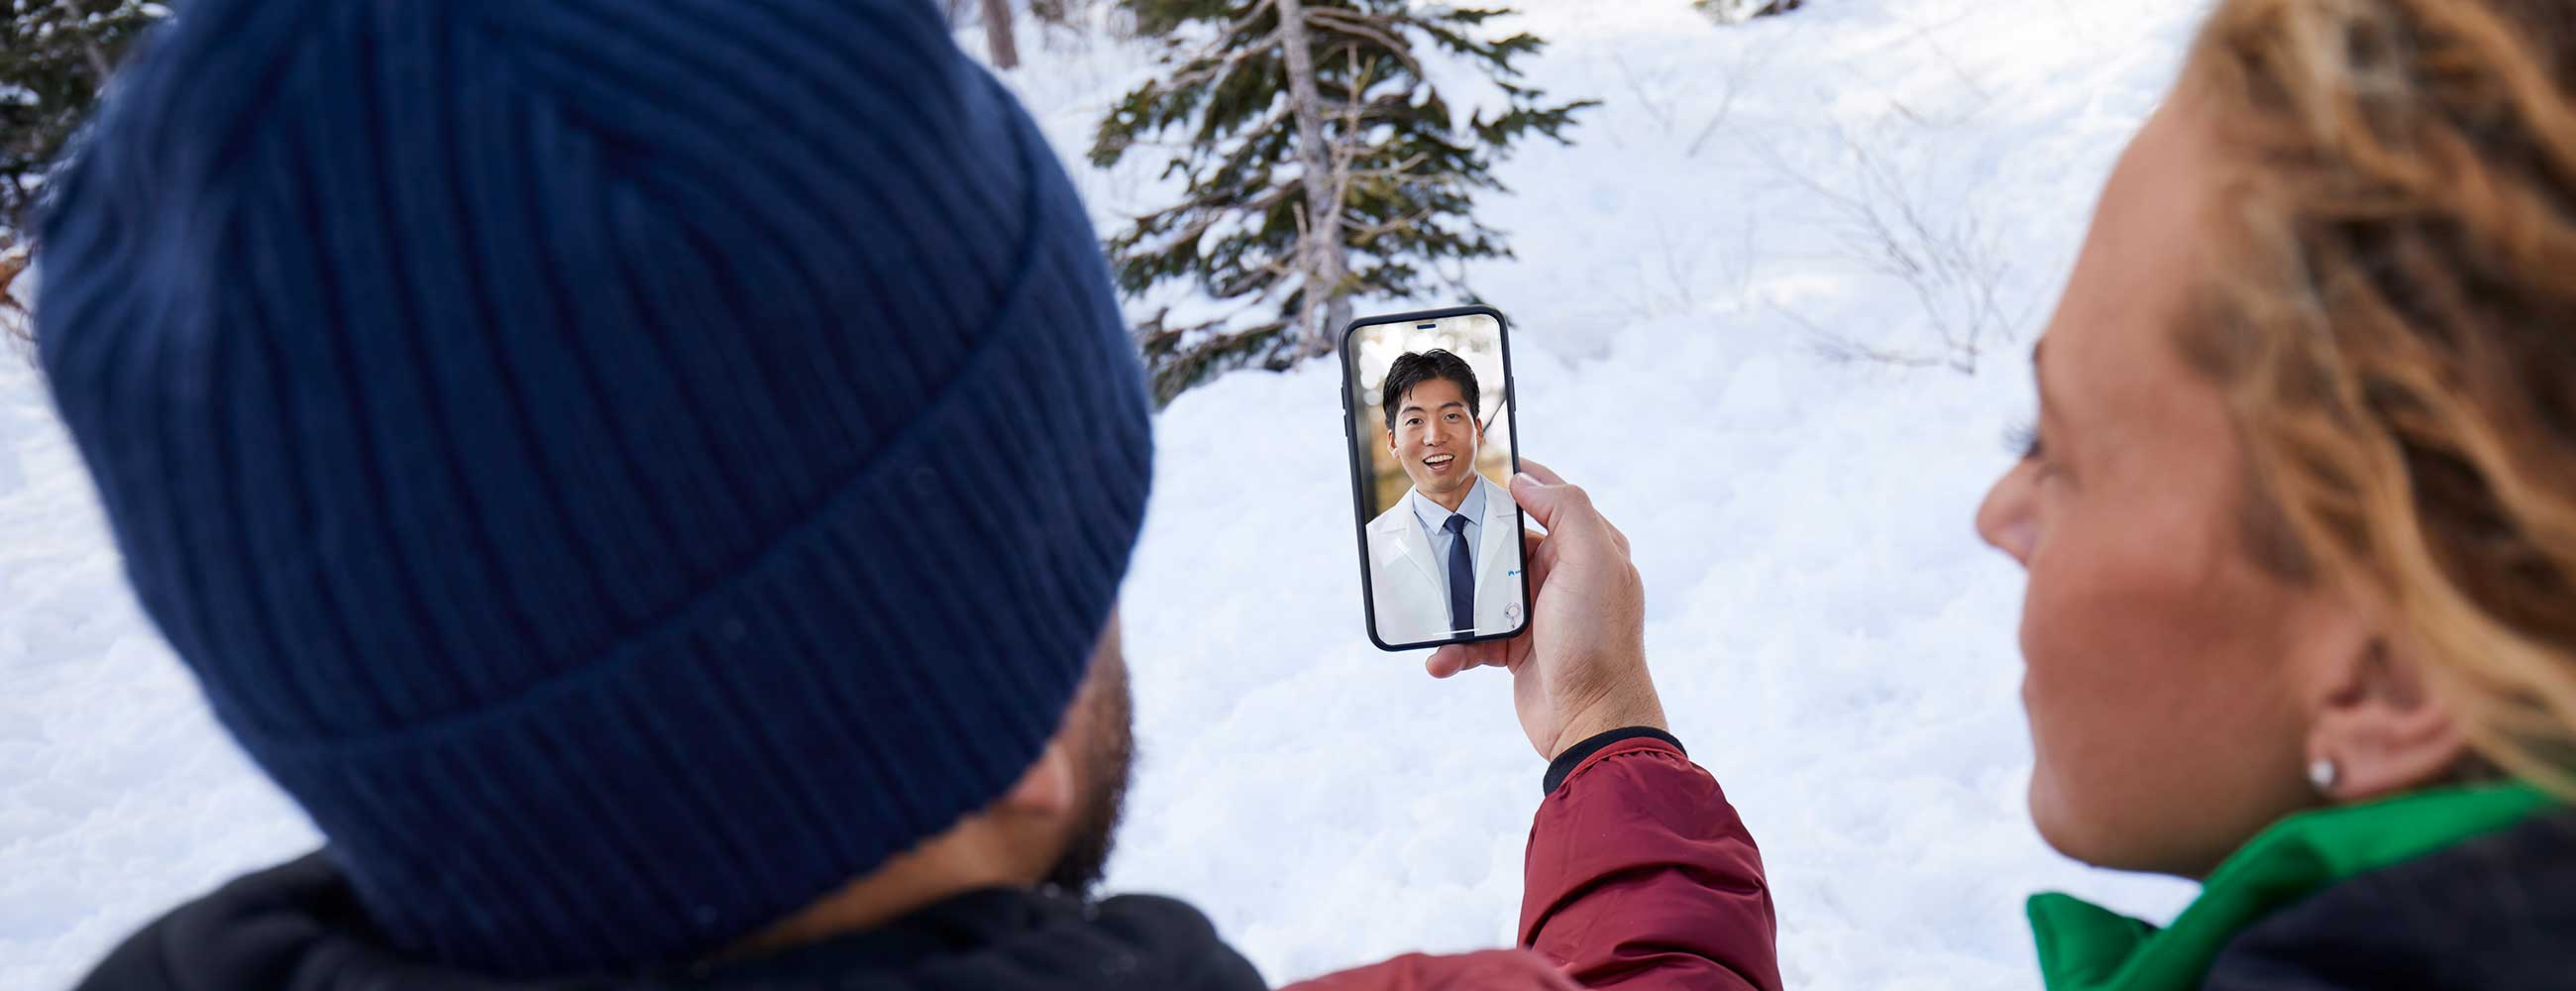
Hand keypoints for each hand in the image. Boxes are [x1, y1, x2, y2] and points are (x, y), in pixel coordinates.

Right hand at [1427, 459, 1664, 760]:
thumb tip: (1526, 481)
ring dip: (1454, 603)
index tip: (1479, 466)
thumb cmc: (1597, 640)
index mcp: (1589, 548)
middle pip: (1506, 542)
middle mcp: (1565, 576)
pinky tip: (1441, 658)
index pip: (1552, 498)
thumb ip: (1566, 510)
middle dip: (1470, 541)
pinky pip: (1475, 637)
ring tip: (1430, 608)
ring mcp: (1539, 613)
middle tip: (1434, 530)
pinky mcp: (1517, 648)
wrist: (1592, 722)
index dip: (1520, 478)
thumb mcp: (1592, 562)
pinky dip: (1455, 647)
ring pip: (1483, 590)